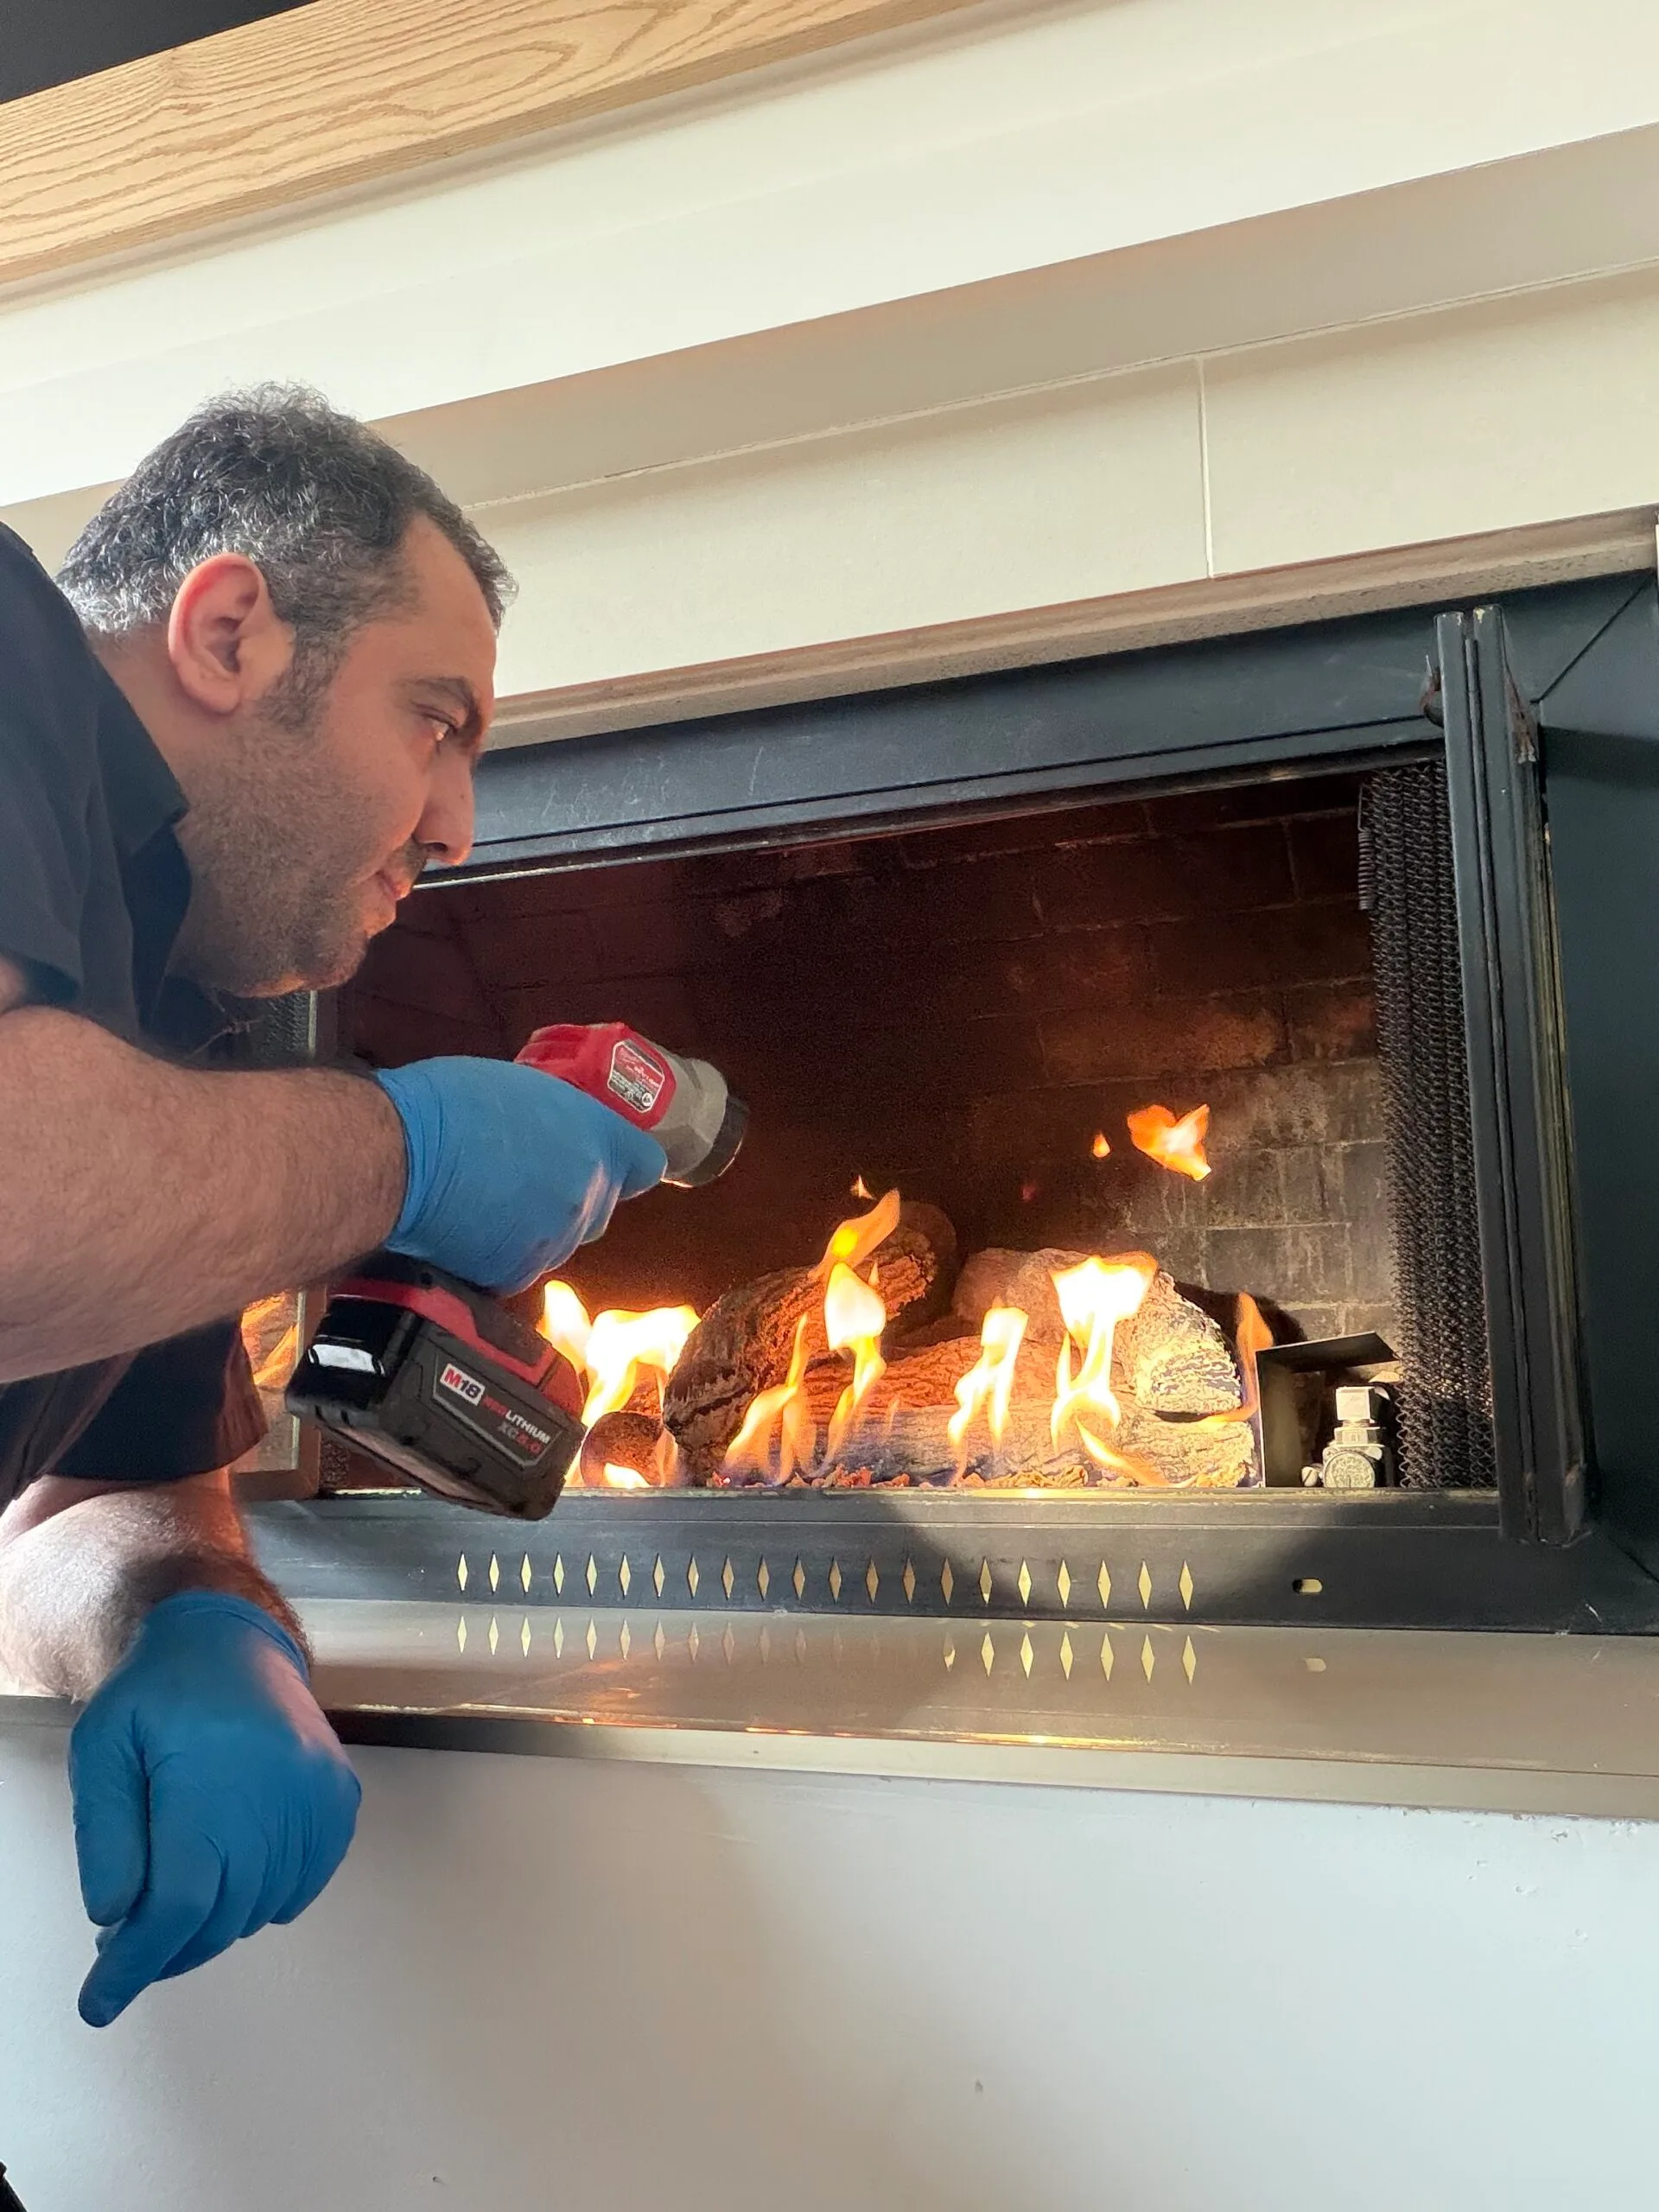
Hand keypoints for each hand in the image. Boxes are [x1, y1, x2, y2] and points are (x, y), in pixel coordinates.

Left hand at [69, 1593, 360, 2026]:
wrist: (231, 1641)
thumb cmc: (159, 1695)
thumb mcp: (103, 1751)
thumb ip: (105, 1837)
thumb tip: (116, 1919)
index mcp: (214, 1777)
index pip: (179, 1902)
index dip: (137, 1962)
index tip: (100, 2002)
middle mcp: (280, 1790)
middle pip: (220, 1916)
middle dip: (166, 1946)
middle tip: (126, 1937)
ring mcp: (319, 1797)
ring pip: (258, 1910)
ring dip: (211, 1923)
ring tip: (176, 1888)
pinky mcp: (340, 1801)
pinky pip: (299, 1889)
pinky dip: (259, 1901)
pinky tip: (229, 1869)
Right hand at [374, 1057, 666, 1291]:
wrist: (400, 1155)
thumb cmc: (450, 1107)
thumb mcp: (525, 1090)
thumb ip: (560, 1121)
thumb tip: (559, 1135)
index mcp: (597, 1139)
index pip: (646, 1165)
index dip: (625, 1162)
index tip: (607, 1160)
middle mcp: (588, 1194)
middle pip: (600, 1206)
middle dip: (571, 1194)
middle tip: (525, 1174)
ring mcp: (555, 1239)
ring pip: (561, 1239)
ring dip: (536, 1225)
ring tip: (488, 1197)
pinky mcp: (517, 1273)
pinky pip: (521, 1264)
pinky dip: (501, 1252)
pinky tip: (470, 1225)